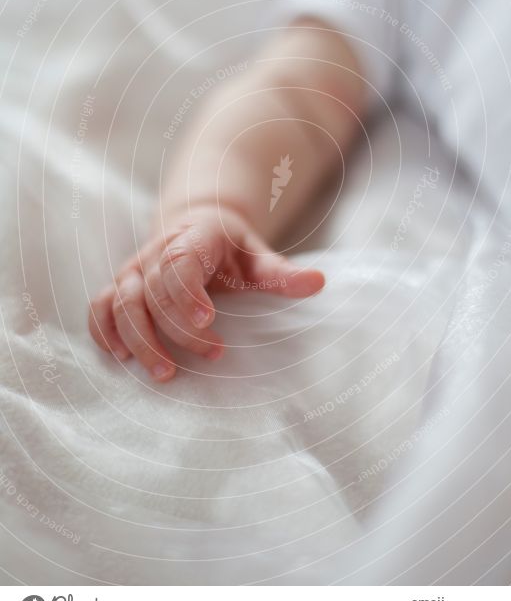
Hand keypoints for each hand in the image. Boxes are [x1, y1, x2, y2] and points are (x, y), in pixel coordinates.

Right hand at [88, 203, 324, 381]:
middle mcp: (156, 252)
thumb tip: (319, 283)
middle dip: (177, 329)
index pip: (180, 262)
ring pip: (122, 303)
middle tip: (213, 355)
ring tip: (164, 373)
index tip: (209, 322)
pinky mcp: (120, 286)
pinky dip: (103, 332)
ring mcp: (133, 269)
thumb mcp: (259, 257)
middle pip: (153, 291)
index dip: (187, 293)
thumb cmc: (231, 250)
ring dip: (138, 340)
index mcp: (193, 238)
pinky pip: (100, 307)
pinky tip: (120, 358)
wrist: (197, 227)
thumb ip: (283, 273)